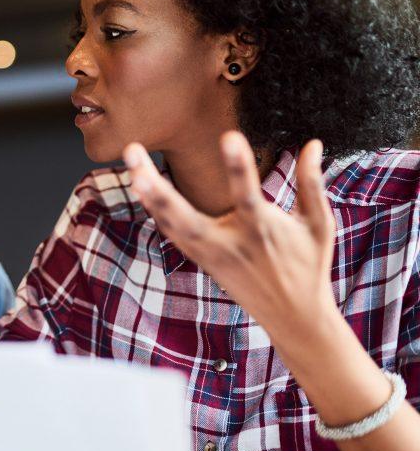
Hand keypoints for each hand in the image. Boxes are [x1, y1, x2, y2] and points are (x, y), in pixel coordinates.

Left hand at [122, 132, 336, 337]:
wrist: (293, 316)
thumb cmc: (309, 263)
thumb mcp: (318, 224)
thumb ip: (312, 183)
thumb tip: (314, 142)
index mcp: (262, 230)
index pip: (248, 194)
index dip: (239, 166)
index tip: (229, 135)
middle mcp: (230, 244)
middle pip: (185, 215)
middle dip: (157, 186)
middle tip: (133, 151)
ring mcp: (210, 255)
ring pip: (172, 224)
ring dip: (149, 195)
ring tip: (131, 163)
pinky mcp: (201, 261)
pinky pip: (173, 234)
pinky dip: (156, 211)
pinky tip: (141, 185)